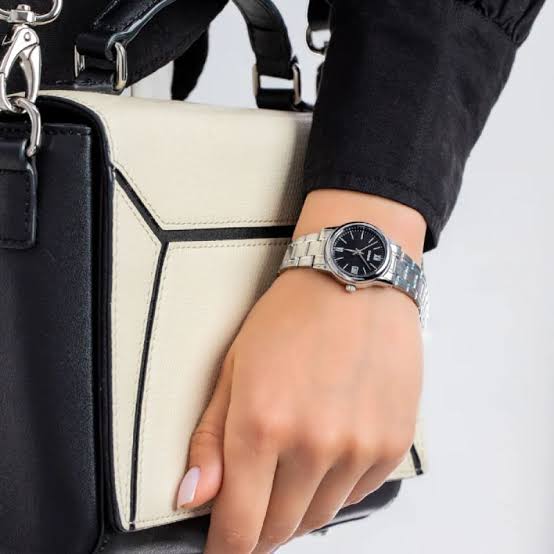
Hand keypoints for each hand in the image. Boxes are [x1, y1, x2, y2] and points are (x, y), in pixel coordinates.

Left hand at [176, 190, 425, 552]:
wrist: (356, 279)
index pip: (239, 527)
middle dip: (259, 526)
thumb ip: (210, 439)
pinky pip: (356, 494)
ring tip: (292, 464)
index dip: (227, 547)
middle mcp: (312, 445)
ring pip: (320, 516)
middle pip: (280, 529)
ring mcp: (358, 448)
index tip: (224, 548)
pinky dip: (335, 485)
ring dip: (298, 505)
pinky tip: (328, 448)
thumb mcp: (233, 368)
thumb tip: (194, 498)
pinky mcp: (392, 444)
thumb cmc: (290, 317)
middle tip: (255, 499)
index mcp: (260, 425)